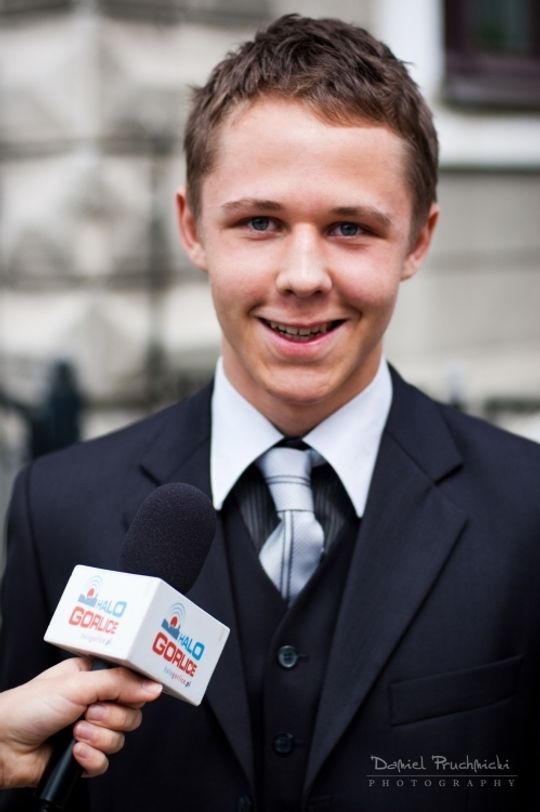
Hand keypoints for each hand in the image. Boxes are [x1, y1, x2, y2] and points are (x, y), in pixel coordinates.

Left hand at [0, 658, 161, 788]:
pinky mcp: (84, 757)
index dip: (135, 689)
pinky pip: (106, 762)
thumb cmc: (29, 706)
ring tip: (75, 733)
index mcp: (94, 677)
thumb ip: (119, 684)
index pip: (131, 681)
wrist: (2, 745)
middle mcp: (94, 702)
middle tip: (89, 713)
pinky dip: (91, 757)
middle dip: (111, 717)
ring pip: (120, 739)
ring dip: (98, 738)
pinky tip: (74, 752)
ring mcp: (89, 731)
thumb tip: (153, 687)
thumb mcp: (78, 684)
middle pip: (131, 713)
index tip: (132, 693)